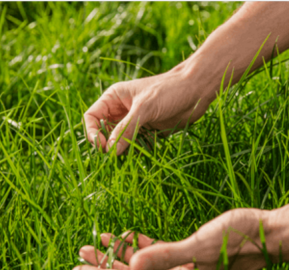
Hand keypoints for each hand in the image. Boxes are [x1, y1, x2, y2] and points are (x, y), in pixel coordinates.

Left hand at [71, 208, 279, 269]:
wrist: (268, 235)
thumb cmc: (239, 239)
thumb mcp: (200, 246)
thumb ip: (165, 256)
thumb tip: (132, 265)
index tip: (78, 268)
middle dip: (103, 265)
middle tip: (81, 252)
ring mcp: (181, 266)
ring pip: (141, 264)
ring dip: (119, 254)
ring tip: (98, 241)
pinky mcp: (188, 254)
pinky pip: (157, 253)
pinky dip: (140, 245)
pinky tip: (128, 235)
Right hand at [82, 66, 214, 154]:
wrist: (197, 90)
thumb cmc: (169, 91)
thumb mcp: (145, 108)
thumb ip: (126, 129)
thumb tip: (110, 151)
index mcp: (114, 98)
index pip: (91, 117)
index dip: (92, 133)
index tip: (102, 147)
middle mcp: (121, 110)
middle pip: (103, 132)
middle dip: (106, 145)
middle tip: (113, 158)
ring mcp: (135, 121)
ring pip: (118, 141)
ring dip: (121, 151)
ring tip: (127, 159)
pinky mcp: (148, 131)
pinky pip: (135, 145)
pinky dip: (135, 152)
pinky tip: (141, 155)